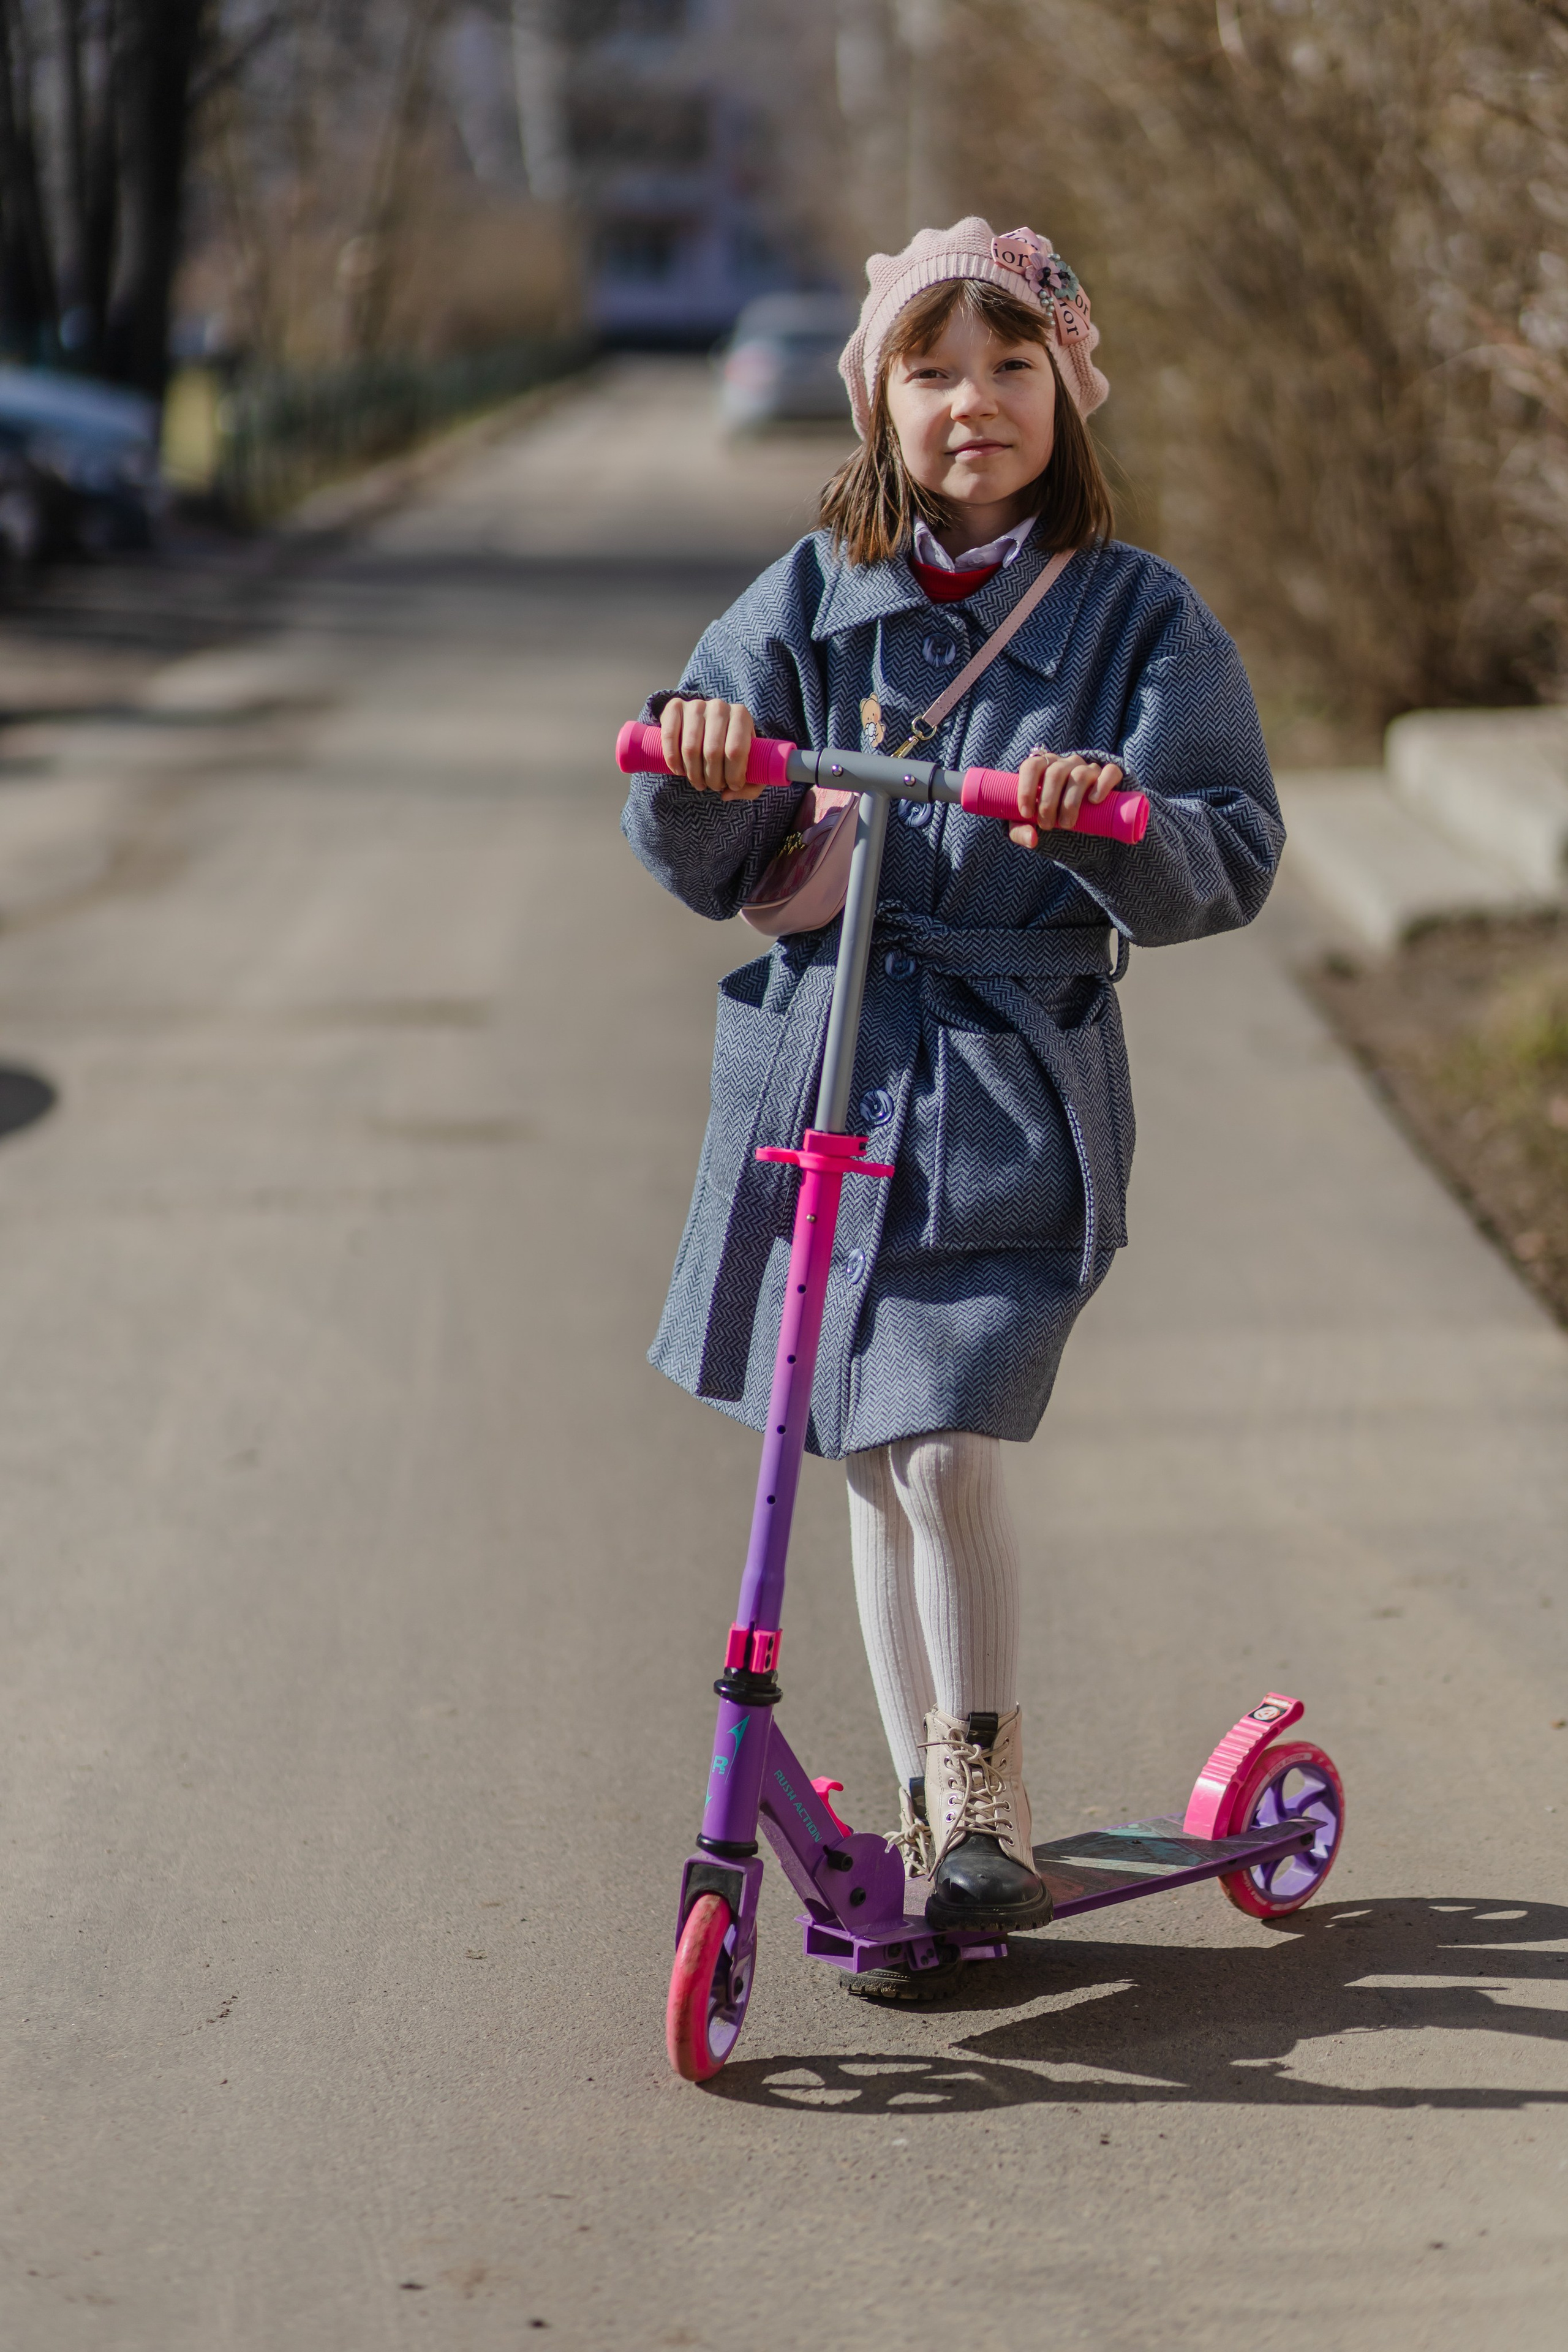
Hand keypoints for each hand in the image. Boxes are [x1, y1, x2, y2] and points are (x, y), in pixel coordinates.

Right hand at [658, 697, 759, 799]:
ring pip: (690, 749)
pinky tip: (679, 771)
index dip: (733, 775)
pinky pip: (670, 737)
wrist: (707, 723)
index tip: (732, 785)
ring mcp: (696, 705)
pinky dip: (673, 760)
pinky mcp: (675, 707)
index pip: (736, 750)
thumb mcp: (749, 764)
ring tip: (698, 782)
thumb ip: (750, 786)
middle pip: (712, 752)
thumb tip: (727, 794)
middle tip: (714, 786)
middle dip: (713, 778)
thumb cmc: (730, 748)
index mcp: (741, 715)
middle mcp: (719, 707)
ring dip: (693, 774)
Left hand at [1009, 750, 1123, 847]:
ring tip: (1066, 824)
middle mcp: (1066, 764)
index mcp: (1045, 767)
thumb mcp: (1032, 825)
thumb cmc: (1053, 817)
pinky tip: (1093, 801)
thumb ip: (1021, 832)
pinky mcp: (1109, 775)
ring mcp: (1089, 768)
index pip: (1032, 766)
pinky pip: (1110, 772)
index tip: (1027, 813)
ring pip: (1080, 775)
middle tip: (1047, 825)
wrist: (1085, 821)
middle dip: (1048, 802)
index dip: (1026, 788)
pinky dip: (1102, 785)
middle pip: (1055, 773)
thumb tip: (1032, 839)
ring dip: (1070, 802)